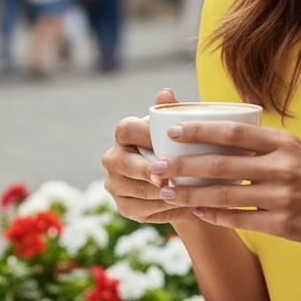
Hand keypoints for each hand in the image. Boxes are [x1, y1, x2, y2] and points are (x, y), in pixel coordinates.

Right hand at [101, 87, 199, 224]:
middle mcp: (113, 158)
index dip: (143, 136)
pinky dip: (161, 207)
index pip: (126, 129)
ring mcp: (115, 184)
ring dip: (158, 192)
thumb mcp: (181, 130)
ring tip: (182, 193)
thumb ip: (172, 111)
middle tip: (168, 178)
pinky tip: (178, 204)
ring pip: (134, 188)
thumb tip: (166, 92)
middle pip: (124, 163)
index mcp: (125, 133)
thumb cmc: (182, 148)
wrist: (187, 183)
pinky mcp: (123, 207)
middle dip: (146, 171)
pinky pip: (140, 208)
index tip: (166, 144)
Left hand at [153, 120, 300, 253]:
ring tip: (168, 191)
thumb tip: (223, 136)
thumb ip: (267, 145)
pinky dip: (215, 215)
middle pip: (221, 164)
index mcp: (285, 143)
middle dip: (183, 165)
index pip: (233, 132)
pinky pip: (240, 219)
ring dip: (191, 193)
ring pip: (225, 194)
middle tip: (155, 165)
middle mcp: (283, 167)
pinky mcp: (283, 225)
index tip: (172, 130)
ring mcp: (282, 197)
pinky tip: (198, 211)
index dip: (199, 131)